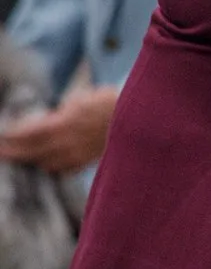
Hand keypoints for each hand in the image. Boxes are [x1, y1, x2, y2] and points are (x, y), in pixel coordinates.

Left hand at [0, 86, 118, 174]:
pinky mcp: (88, 162)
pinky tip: (46, 164)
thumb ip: (61, 113)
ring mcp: (78, 155)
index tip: (2, 136)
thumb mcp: (82, 99)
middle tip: (1, 153)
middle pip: (32, 152)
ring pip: (46, 163)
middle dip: (14, 152)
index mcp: (63, 124)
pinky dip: (51, 166)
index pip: (28, 134)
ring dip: (31, 160)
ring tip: (20, 158)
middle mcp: (67, 143)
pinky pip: (63, 169)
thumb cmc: (111, 103)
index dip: (12, 136)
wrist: (140, 119)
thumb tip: (47, 122)